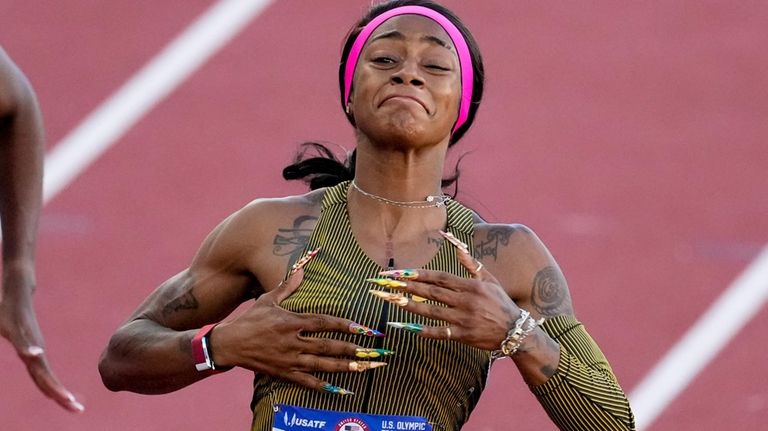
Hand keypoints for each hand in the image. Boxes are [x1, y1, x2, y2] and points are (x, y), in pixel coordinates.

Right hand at [0, 266, 83, 411]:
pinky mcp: (18, 325)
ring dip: (47, 379)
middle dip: (59, 394)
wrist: (18, 285)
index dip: (58, 395)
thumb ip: (24, 347)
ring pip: (36, 362)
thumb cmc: (15, 312)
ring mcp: (25, 337)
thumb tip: (32, 357)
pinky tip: (35, 354)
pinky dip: (29, 348)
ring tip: (61, 395)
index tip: (75, 408)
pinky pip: (22, 340)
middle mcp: (32, 347)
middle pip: (45, 377)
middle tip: (77, 409)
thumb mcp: (17, 335)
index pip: (46, 380)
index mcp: (32, 352)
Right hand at [211, 266, 388, 393]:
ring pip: (321, 365)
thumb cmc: (250, 319)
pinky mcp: (283, 373)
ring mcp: (288, 359)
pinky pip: (306, 381)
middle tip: (372, 352)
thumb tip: (302, 268)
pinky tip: (339, 388)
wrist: (230, 344)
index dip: (344, 325)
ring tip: (362, 368)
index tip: (363, 328)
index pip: (323, 324)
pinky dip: (323, 385)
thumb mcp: (269, 299)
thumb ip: (288, 286)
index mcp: (291, 322)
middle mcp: (292, 342)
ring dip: (343, 367)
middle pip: (327, 347)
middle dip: (351, 350)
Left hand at [372, 250, 520, 350]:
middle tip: (387, 282)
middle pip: (432, 292)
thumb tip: (457, 246)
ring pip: (431, 311)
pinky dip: (423, 330)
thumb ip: (471, 264)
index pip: (440, 278)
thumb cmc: (501, 303)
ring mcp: (463, 319)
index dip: (420, 274)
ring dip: (409, 305)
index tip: (401, 271)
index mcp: (471, 286)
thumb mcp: (490, 280)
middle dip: (407, 286)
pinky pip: (440, 332)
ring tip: (391, 300)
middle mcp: (465, 301)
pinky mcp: (463, 336)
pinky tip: (406, 326)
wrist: (516, 331)